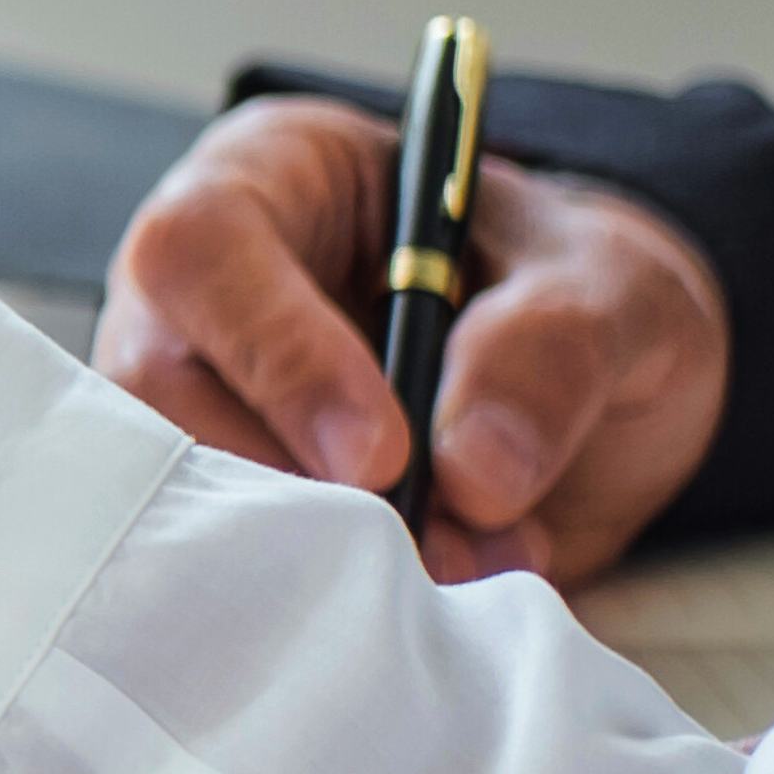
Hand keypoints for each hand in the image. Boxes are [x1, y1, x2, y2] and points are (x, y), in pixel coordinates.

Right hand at [93, 101, 732, 581]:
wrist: (603, 398)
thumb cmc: (581, 297)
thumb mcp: (612, 283)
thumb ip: (556, 343)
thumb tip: (473, 470)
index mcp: (276, 181)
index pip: (204, 246)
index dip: (277, 353)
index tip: (382, 453)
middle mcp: (204, 296)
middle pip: (161, 388)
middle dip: (297, 481)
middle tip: (432, 540)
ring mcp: (199, 406)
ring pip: (183, 490)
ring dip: (318, 550)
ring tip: (458, 563)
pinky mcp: (226, 508)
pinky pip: (229, 560)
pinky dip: (328, 592)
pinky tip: (433, 587)